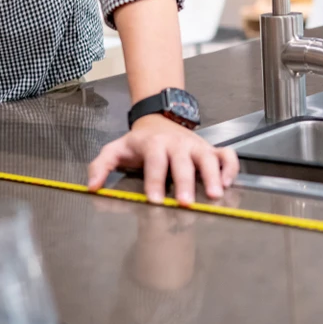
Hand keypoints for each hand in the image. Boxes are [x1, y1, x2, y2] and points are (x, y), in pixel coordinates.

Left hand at [88, 115, 239, 204]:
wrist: (158, 120)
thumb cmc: (138, 143)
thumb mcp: (114, 150)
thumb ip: (100, 167)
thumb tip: (92, 188)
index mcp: (153, 144)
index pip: (154, 161)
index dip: (155, 180)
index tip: (155, 200)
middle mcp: (176, 144)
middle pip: (182, 162)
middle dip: (185, 183)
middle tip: (185, 203)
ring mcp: (196, 146)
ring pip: (208, 158)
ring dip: (213, 176)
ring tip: (215, 195)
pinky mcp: (210, 149)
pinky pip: (226, 156)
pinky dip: (230, 168)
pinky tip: (228, 184)